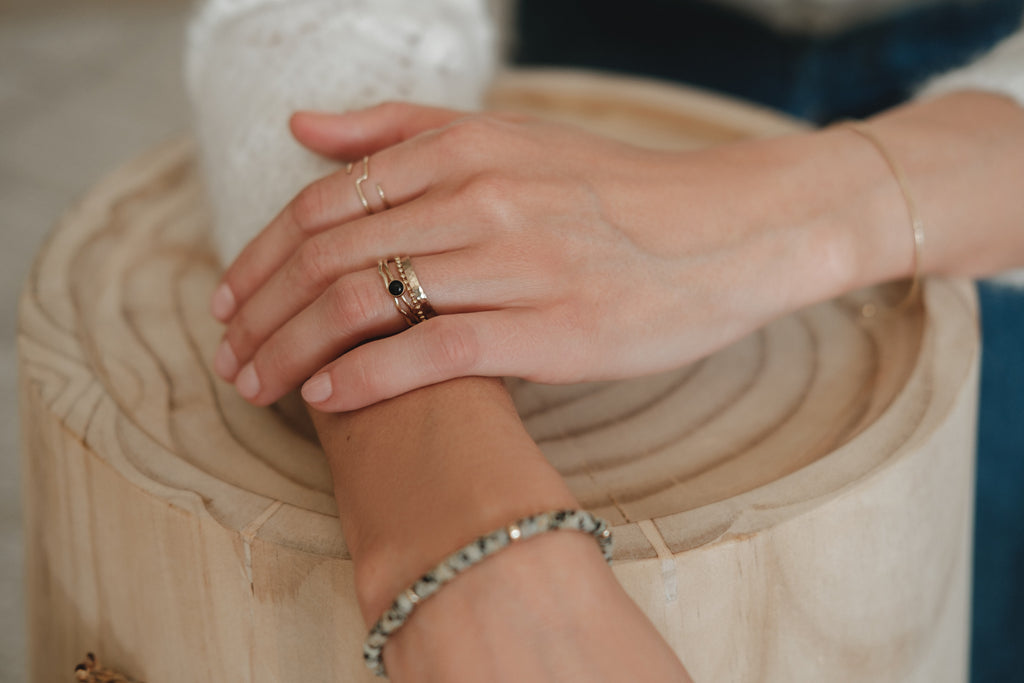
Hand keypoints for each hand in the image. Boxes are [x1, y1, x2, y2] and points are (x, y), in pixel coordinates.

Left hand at [210, 102, 887, 410]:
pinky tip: (327, 402)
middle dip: (260, 312)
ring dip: (293, 351)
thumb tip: (303, 130)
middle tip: (228, 355)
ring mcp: (516, 261)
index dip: (258, 257)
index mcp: (464, 148)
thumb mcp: (512, 139)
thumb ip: (404, 129)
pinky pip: (433, 351)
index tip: (229, 301)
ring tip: (258, 388)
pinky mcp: (551, 327)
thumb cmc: (618, 193)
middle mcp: (481, 196)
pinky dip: (366, 379)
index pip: (321, 203)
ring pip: (365, 303)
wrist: (730, 231)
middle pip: (327, 255)